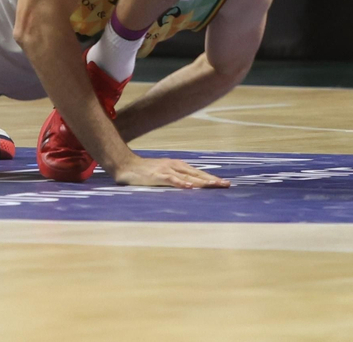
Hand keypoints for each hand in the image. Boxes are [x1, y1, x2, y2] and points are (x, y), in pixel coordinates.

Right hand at [113, 156, 229, 188]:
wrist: (127, 165)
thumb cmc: (146, 171)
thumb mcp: (164, 173)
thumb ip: (176, 179)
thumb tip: (190, 187)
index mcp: (178, 166)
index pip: (198, 173)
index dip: (211, 178)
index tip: (225, 183)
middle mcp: (175, 166)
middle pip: (197, 174)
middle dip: (212, 180)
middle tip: (226, 185)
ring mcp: (166, 170)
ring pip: (187, 176)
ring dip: (201, 181)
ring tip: (213, 185)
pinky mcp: (157, 175)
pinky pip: (171, 180)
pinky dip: (181, 183)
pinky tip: (189, 187)